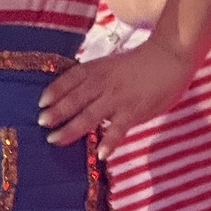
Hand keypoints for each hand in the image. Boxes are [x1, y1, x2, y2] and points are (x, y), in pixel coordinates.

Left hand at [38, 38, 193, 157]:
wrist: (169, 57)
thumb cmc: (139, 63)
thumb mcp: (112, 65)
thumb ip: (96, 80)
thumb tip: (76, 97)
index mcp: (97, 69)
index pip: (71, 79)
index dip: (55, 90)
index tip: (40, 103)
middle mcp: (104, 83)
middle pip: (75, 99)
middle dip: (56, 112)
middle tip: (41, 124)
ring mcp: (118, 98)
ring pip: (89, 115)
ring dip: (71, 129)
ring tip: (56, 140)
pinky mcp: (134, 112)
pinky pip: (118, 129)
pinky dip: (109, 141)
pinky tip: (100, 153)